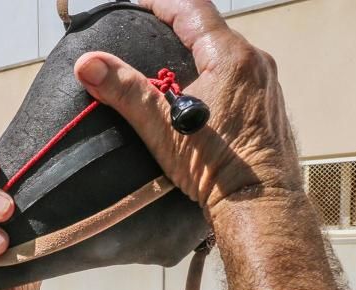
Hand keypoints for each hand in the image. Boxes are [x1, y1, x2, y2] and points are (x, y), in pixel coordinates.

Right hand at [73, 0, 302, 218]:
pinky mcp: (268, 107)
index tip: (137, 6)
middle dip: (176, 30)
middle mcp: (255, 63)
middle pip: (210, 31)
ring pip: (226, 56)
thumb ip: (125, 91)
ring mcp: (266, 85)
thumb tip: (87, 64)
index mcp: (230, 57)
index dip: (160, 3)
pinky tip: (196, 100)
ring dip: (196, 56)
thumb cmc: (215, 167)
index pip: (192, 9)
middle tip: (146, 37)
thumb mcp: (162, 127)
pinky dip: (213, 78)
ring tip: (167, 71)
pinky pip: (238, 78)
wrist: (259, 204)